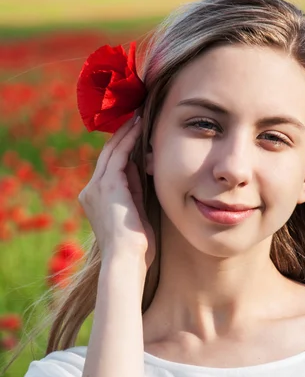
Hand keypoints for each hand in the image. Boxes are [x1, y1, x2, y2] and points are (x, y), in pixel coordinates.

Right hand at [78, 116, 155, 268]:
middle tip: (135, 117)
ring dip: (126, 133)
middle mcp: (91, 191)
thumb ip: (135, 190)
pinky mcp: (107, 185)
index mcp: (96, 200)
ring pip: (111, 152)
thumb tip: (141, 168)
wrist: (126, 260)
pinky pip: (119, 156)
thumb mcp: (136, 212)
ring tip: (138, 116)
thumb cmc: (136, 247)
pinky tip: (139, 127)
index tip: (135, 135)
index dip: (122, 150)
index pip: (109, 169)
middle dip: (122, 136)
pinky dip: (129, 140)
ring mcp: (96, 187)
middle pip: (107, 156)